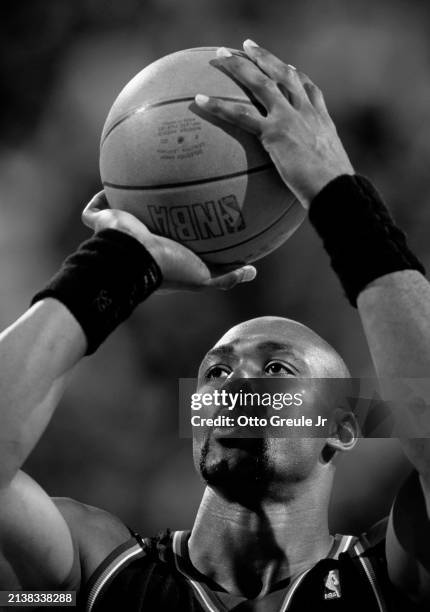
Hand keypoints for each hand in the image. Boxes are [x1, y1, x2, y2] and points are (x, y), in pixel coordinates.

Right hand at [82, 192, 255, 291]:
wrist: (135, 259)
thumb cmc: (168, 270)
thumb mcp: (203, 277)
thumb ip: (226, 277)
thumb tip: (252, 271)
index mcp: (158, 254)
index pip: (167, 240)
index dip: (173, 232)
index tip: (184, 220)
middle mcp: (137, 243)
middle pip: (141, 224)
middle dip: (147, 214)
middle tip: (161, 198)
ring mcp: (115, 234)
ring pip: (116, 214)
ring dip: (122, 202)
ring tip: (132, 183)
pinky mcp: (100, 224)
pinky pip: (94, 210)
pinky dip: (98, 199)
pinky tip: (109, 183)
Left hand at [195, 40, 353, 207]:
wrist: (336, 189)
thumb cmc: (335, 190)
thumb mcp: (331, 171)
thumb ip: (318, 166)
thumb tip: (311, 184)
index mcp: (321, 119)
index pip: (308, 88)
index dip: (296, 75)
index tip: (287, 66)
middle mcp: (306, 111)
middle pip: (283, 74)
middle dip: (264, 57)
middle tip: (246, 45)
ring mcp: (290, 118)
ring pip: (261, 83)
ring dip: (239, 66)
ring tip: (220, 56)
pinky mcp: (275, 132)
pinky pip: (241, 115)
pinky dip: (219, 106)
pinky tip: (200, 100)